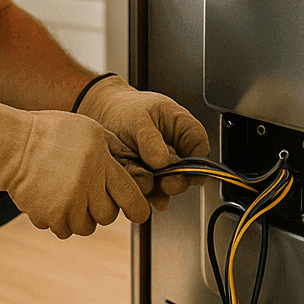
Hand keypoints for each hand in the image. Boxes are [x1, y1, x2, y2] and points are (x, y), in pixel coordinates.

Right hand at [0, 101, 150, 237]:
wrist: (11, 145)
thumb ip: (113, 148)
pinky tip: (52, 202)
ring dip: (80, 218)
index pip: (131, 197)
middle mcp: (87, 185)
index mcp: (101, 163)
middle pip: (108, 216)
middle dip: (102, 209)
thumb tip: (133, 163)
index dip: (138, 209)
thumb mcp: (89, 129)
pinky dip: (59, 221)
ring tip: (69, 198)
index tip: (138, 212)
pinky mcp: (49, 216)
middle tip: (89, 195)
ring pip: (86, 227)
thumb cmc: (50, 133)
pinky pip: (63, 230)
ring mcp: (68, 203)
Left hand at [76, 75, 208, 206]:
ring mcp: (160, 168)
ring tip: (141, 180)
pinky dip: (140, 193)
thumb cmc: (125, 110)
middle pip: (186, 174)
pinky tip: (133, 187)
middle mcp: (175, 151)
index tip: (191, 175)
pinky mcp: (145, 180)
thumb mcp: (137, 117)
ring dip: (155, 189)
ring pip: (165, 187)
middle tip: (165, 183)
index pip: (200, 150)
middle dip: (176, 182)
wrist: (103, 116)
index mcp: (183, 129)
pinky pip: (147, 192)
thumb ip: (150, 139)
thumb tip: (161, 160)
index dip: (198, 166)